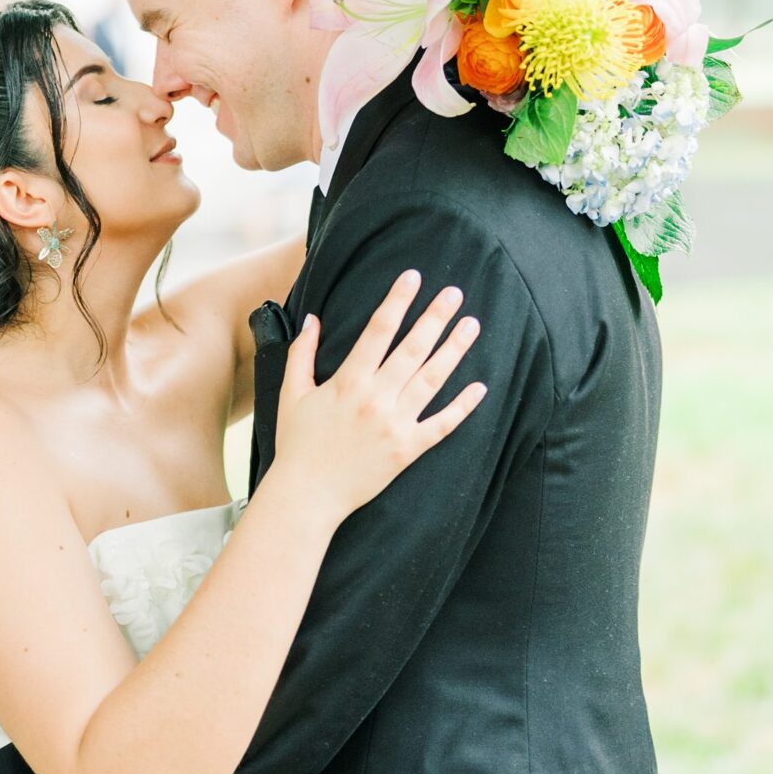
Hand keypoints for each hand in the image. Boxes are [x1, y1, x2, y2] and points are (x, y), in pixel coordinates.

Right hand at [272, 269, 485, 528]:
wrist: (307, 496)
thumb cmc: (297, 444)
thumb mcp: (291, 394)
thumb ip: (302, 353)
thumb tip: (313, 318)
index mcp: (348, 382)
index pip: (378, 330)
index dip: (397, 301)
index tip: (413, 277)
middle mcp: (375, 399)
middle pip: (412, 349)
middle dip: (435, 317)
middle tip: (455, 293)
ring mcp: (395, 425)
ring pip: (432, 380)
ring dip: (454, 350)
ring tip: (471, 325)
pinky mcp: (408, 451)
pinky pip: (441, 425)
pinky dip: (462, 407)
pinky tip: (480, 387)